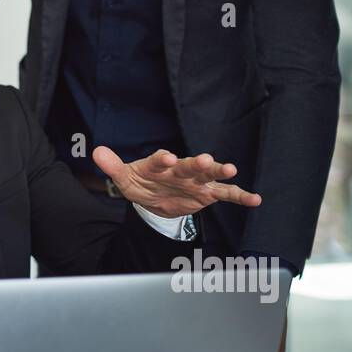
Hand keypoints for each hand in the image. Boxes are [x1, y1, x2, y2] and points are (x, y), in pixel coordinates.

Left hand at [93, 146, 261, 218]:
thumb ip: (113, 166)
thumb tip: (96, 151)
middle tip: (206, 159)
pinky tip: (256, 199)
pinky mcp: (208, 192)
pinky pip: (226, 194)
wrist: (154, 198)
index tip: (165, 157)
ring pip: (209, 175)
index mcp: (158, 164)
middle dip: (196, 163)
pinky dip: (240, 196)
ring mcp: (195, 180)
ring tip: (231, 169)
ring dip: (219, 172)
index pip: (160, 160)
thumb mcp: (124, 178)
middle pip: (188, 165)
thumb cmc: (141, 183)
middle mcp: (180, 169)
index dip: (162, 159)